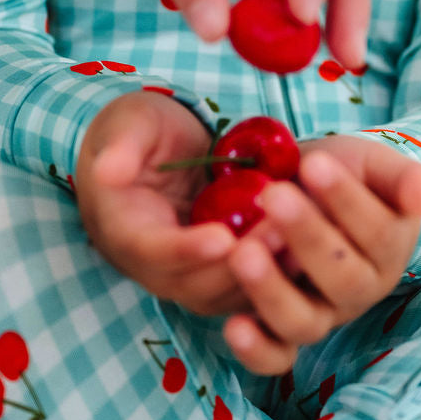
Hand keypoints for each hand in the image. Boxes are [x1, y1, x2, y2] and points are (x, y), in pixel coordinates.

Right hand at [75, 90, 289, 314]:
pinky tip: (311, 250)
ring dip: (265, 275)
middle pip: (195, 284)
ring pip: (226, 294)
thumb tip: (108, 170)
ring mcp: (189, 274)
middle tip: (281, 235)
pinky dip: (277, 276)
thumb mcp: (125, 125)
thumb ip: (119, 147)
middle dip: (239, 265)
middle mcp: (155, 264)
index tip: (221, 239)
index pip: (152, 252)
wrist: (154, 150)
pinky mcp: (219, 272)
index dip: (185, 251)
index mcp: (124, 231)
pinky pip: (247, 287)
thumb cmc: (138, 131)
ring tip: (302, 243)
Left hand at [222, 135, 420, 376]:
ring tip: (241, 251)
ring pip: (305, 322)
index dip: (345, 200)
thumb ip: (402, 178)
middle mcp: (359, 292)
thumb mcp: (372, 166)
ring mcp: (321, 317)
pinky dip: (256, 349)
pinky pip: (275, 358)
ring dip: (272, 290)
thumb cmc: (341, 175)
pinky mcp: (282, 335)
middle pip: (342, 279)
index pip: (376, 232)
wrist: (300, 191)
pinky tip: (233, 324)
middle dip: (307, 236)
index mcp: (390, 250)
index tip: (313, 163)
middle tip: (273, 194)